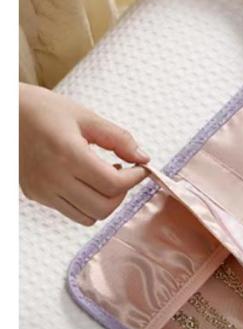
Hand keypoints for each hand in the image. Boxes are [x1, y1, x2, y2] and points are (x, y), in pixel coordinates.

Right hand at [19, 84, 149, 225]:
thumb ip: (119, 138)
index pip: (113, 184)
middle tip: (124, 173)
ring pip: (89, 217)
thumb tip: (143, 158)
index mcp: (67, 154)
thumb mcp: (86, 117)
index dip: (134, 179)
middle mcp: (52, 177)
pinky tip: (87, 182)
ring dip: (105, 202)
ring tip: (105, 177)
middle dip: (122, 193)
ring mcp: (42, 190)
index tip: (141, 168)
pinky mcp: (36, 195)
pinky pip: (72, 213)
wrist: (7, 115)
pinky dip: (87, 204)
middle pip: (104, 207)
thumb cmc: (45, 111)